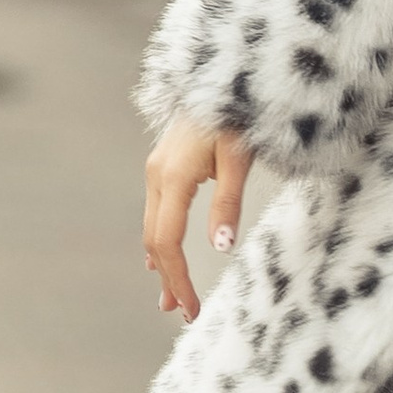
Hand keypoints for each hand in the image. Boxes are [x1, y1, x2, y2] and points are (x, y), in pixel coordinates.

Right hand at [143, 117, 250, 319]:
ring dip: (163, 265)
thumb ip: (229, 203)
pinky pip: (155, 213)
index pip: (166, 242)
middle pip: (155, 240)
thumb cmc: (237, 117)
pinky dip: (159, 242)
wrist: (224, 78)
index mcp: (173, 177)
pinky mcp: (164, 167)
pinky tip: (158, 262)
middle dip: (170, 279)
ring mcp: (157, 171)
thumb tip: (221, 246)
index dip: (178, 278)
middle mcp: (158, 176)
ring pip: (153, 228)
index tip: (192, 309)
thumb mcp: (239, 160)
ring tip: (172, 299)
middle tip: (185, 313)